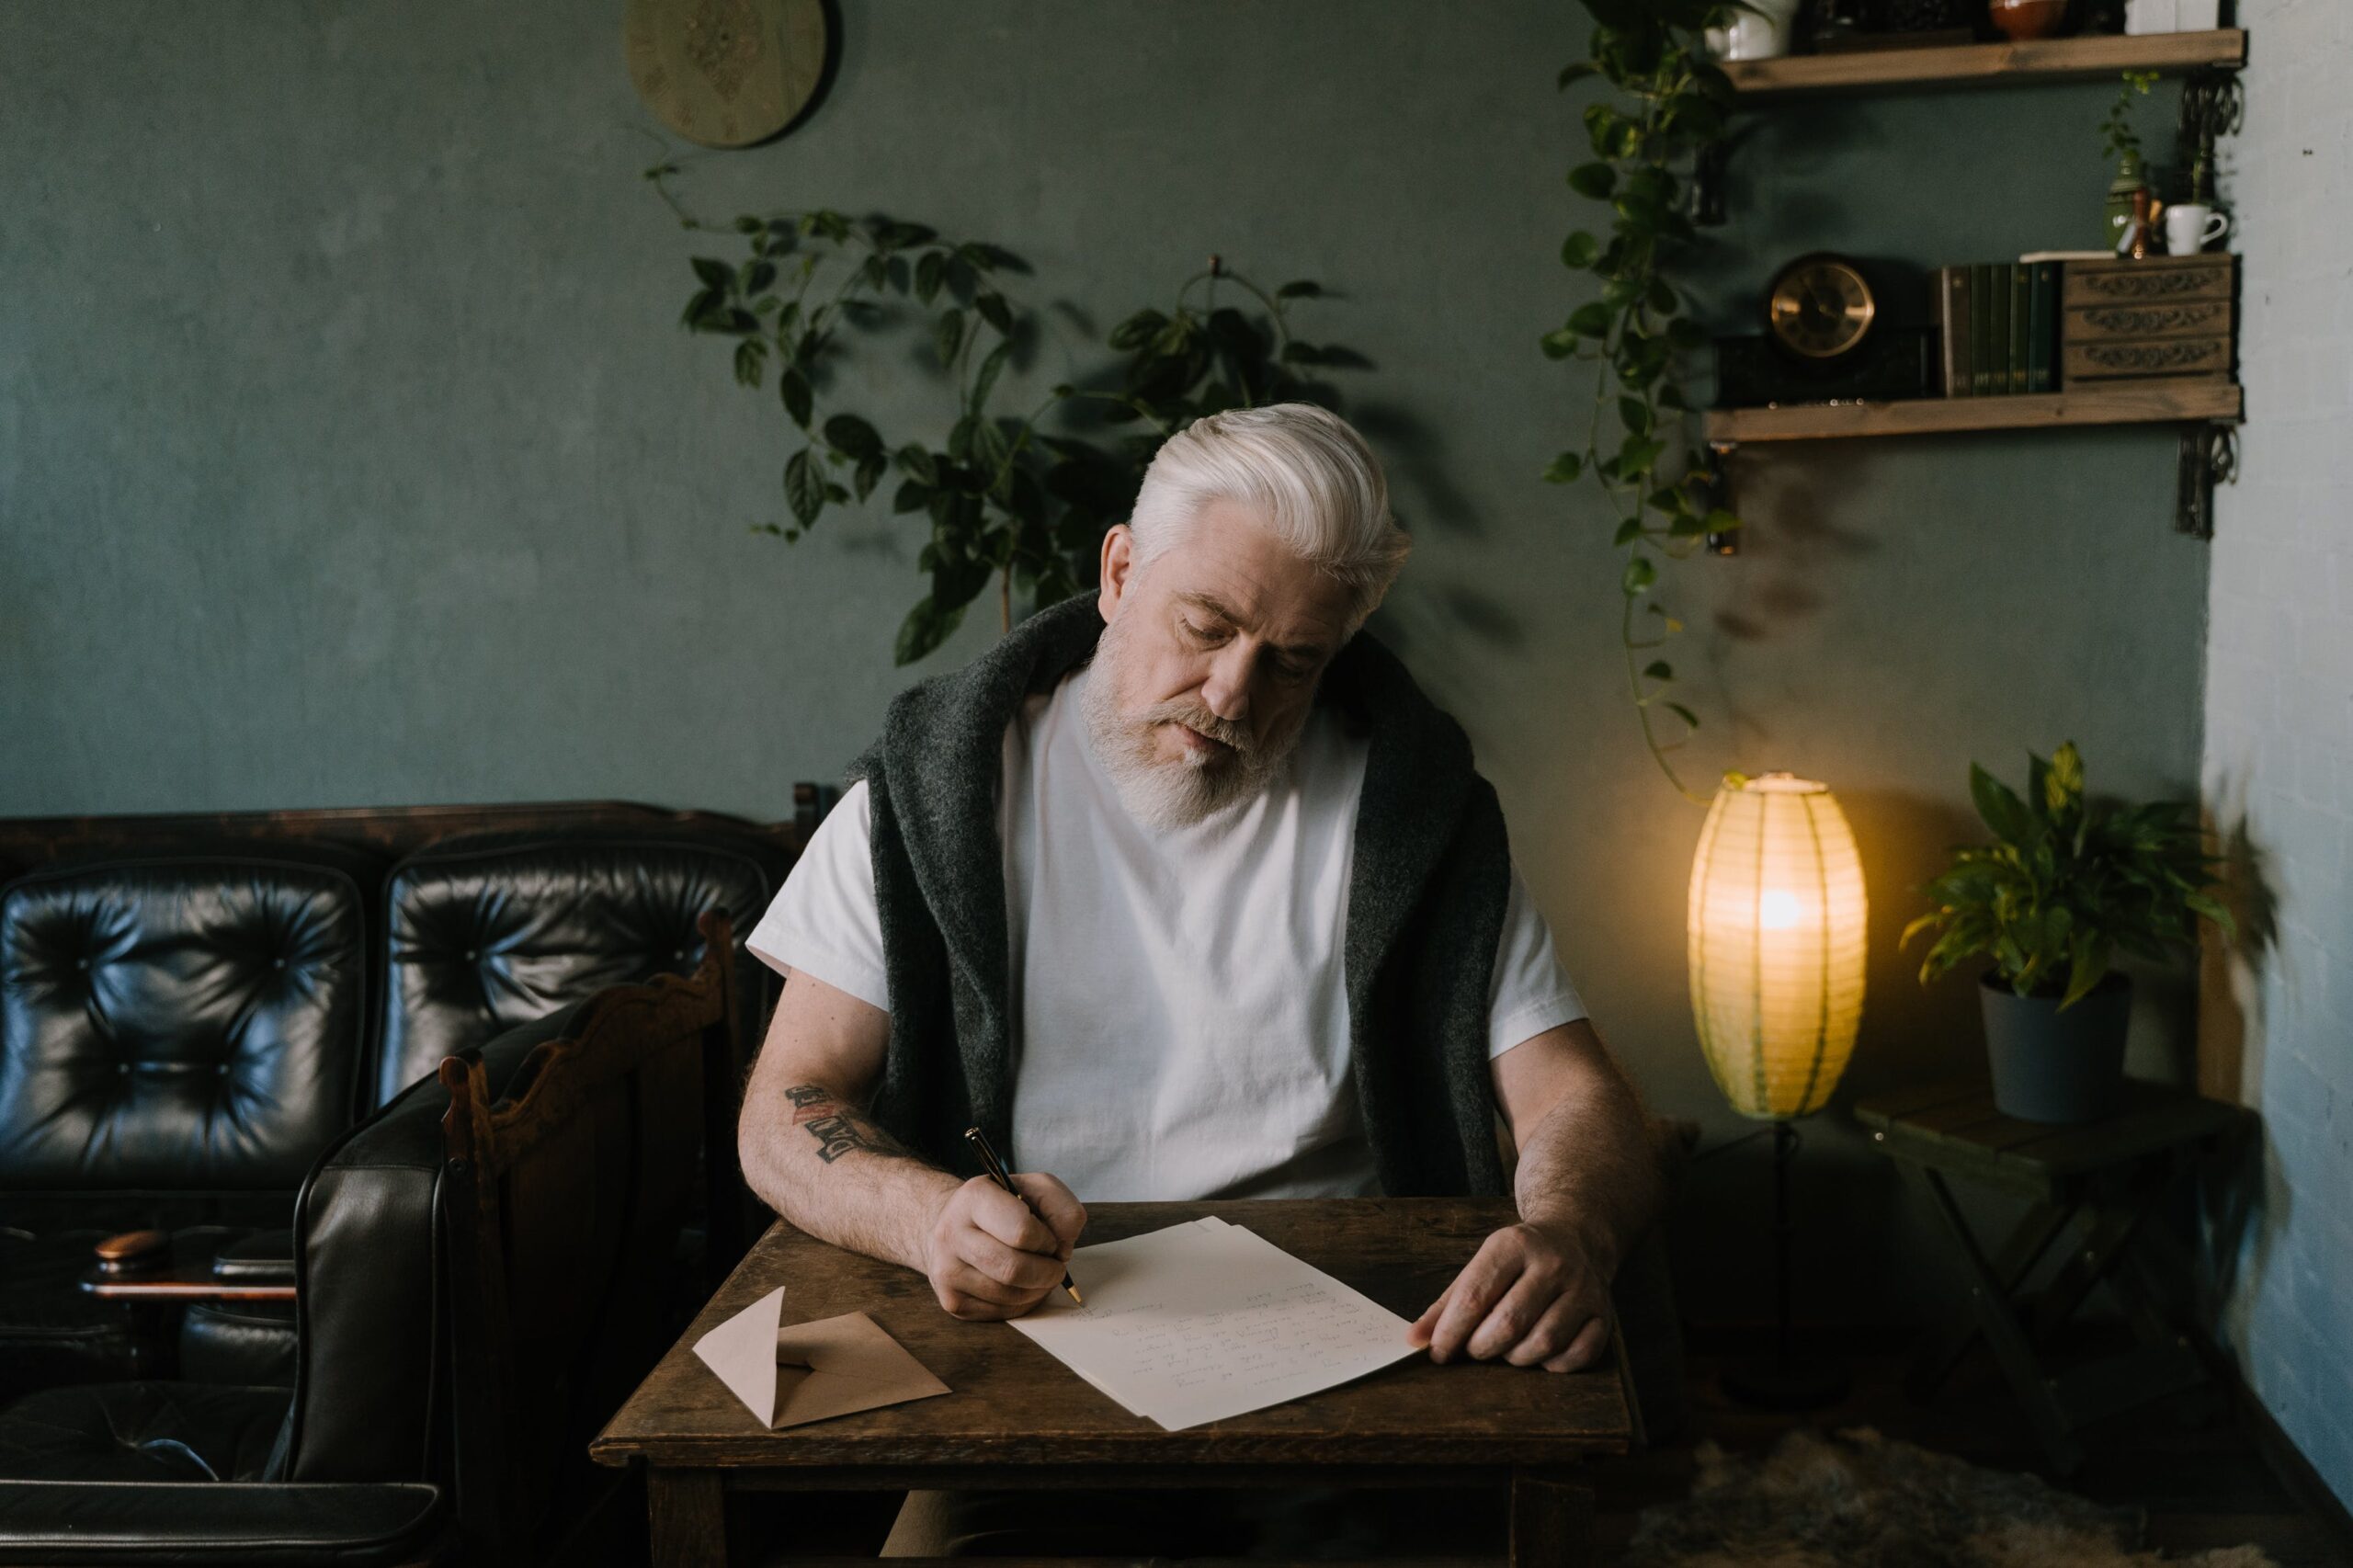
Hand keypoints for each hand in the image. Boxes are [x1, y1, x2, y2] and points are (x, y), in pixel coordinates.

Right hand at [921, 1172, 1085, 1320]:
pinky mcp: (952, 1300)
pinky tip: (1021, 1285)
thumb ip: (1063, 1208)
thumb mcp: (1037, 1189)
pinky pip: (1002, 1313)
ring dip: (1038, 1288)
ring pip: (1010, 1296)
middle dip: (1047, 1271)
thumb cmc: (1004, 1207)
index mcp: (974, 1197)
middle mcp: (951, 1233)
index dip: (1046, 1240)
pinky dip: (1023, 1302)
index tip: (1048, 1238)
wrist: (956, 1224)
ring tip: (1038, 1271)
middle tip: (1053, 1263)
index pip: (1021, 1231)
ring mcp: (947, 1270)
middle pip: (1014, 1270)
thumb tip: (1063, 1249)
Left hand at [1406, 1221, 1611, 1372]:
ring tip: (1506, 1348)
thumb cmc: (1518, 1261)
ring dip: (1515, 1358)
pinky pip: (1577, 1357)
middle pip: (1509, 1323)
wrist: (1575, 1237)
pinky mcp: (1604, 1315)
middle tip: (1474, 1350)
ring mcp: (1584, 1290)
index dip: (1450, 1332)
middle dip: (1481, 1348)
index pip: (1475, 1296)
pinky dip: (1553, 1365)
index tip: (1437, 1353)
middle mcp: (1553, 1264)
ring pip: (1543, 1343)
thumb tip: (1414, 1340)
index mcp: (1514, 1244)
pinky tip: (1540, 1353)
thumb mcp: (1480, 1267)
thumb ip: (1447, 1304)